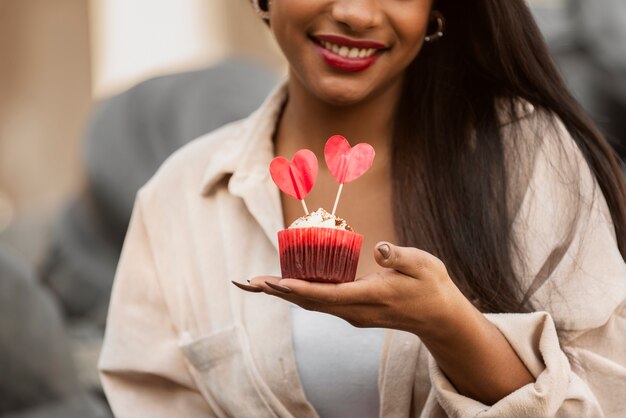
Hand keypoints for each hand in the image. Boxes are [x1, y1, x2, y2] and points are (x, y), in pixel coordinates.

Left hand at [236, 242, 534, 403]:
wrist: (438, 316)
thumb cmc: (431, 287)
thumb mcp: (422, 265)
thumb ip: (400, 257)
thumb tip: (380, 248)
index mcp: (366, 297)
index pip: (321, 294)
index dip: (292, 288)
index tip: (268, 282)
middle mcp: (353, 310)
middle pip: (305, 301)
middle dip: (274, 291)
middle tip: (244, 281)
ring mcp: (352, 312)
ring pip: (310, 302)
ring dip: (282, 292)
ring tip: (256, 283)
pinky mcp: (353, 310)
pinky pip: (319, 300)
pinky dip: (299, 291)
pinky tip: (288, 282)